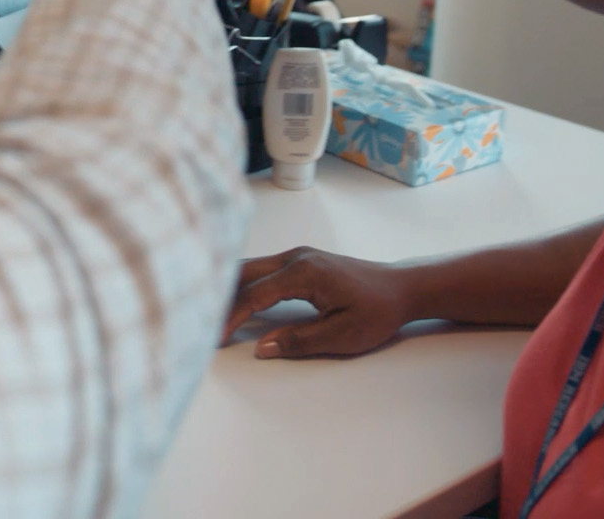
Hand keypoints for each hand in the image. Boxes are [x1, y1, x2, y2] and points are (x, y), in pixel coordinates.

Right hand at [221, 247, 413, 357]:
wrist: (402, 287)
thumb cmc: (377, 312)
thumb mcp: (342, 335)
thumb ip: (299, 341)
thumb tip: (262, 348)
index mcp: (303, 273)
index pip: (255, 294)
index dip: (232, 317)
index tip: (216, 338)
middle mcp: (294, 257)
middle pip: (243, 272)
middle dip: (219, 296)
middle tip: (200, 322)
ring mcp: (296, 255)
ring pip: (249, 267)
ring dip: (229, 288)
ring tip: (209, 312)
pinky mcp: (298, 260)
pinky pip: (261, 269)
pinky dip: (243, 284)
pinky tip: (233, 299)